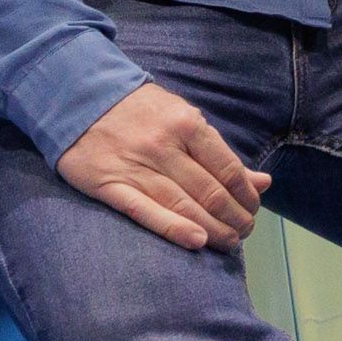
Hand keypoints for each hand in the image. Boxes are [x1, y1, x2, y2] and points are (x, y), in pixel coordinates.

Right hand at [57, 82, 271, 250]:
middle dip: (234, 217)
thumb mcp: (183, 119)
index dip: (246, 197)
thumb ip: (220, 153)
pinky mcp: (109, 185)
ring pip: (183, 205)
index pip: (228, 170)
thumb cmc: (140, 111)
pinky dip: (173, 228)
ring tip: (228, 243)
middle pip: (209, 191)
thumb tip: (264, 182)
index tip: (253, 210)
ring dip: (212, 229)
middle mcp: (164, 146)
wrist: (78, 97)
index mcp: (187, 125)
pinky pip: (145, 211)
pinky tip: (196, 242)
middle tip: (244, 232)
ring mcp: (136, 167)